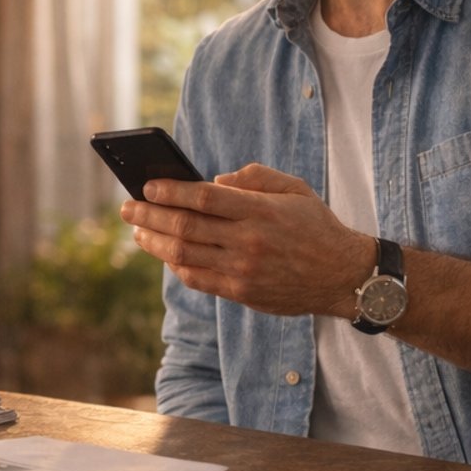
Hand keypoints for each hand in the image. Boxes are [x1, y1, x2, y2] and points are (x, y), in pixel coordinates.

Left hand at [120, 164, 374, 317]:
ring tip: (138, 231)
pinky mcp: (242, 292)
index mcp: (260, 211)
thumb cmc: (315, 225)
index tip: (146, 186)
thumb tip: (213, 182)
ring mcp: (244, 270)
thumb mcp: (294, 189)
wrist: (343, 276)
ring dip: (154, 242)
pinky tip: (164, 253)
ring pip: (184, 255)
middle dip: (148, 216)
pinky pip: (197, 278)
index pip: (203, 198)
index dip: (169, 191)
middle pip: (185, 227)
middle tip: (126, 208)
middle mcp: (249, 241)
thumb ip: (254, 178)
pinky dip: (175, 265)